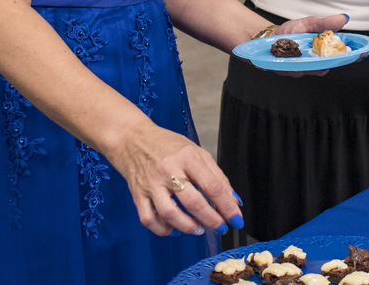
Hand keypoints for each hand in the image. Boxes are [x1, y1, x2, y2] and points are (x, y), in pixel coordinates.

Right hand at [107, 117, 241, 236]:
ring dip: (188, 226)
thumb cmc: (167, 145)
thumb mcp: (197, 152)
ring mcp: (151, 184)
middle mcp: (170, 170)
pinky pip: (149, 219)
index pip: (213, 186)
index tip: (236, 219)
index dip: (227, 206)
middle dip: (211, 220)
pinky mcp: (137, 194)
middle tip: (220, 227)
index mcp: (188, 157)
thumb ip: (217, 176)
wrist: (132, 139)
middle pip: (193, 202)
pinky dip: (163, 229)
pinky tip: (174, 229)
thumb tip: (233, 200)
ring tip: (198, 229)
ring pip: (170, 214)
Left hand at [258, 14, 351, 76]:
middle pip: (333, 64)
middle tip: (342, 55)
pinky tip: (296, 58)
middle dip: (339, 61)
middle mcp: (317, 61)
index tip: (364, 52)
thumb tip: (344, 18)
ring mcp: (305, 68)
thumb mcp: (308, 23)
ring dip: (317, 63)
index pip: (343, 54)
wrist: (267, 38)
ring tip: (317, 57)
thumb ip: (325, 23)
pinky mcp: (292, 71)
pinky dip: (299, 64)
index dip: (355, 55)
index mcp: (324, 49)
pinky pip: (299, 70)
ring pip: (316, 69)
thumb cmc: (290, 31)